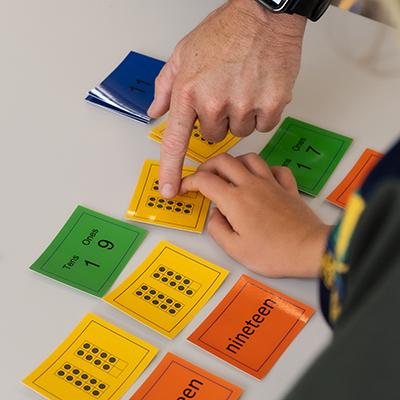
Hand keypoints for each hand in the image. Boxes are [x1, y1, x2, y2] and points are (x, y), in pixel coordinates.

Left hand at [148, 0, 305, 197]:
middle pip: (213, 136)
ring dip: (240, 115)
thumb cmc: (224, 31)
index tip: (170, 191)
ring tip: (243, 86)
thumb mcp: (183, 54)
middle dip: (217, 119)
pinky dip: (261, 112)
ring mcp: (243, 104)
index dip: (171, 170)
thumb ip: (166, 86)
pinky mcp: (270, 105)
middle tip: (225, 91)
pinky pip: (262, 126)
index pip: (175, 142)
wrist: (264, 15)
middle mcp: (214, 102)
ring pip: (239, 132)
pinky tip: (259, 90)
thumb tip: (156, 111)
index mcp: (188, 92)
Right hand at [181, 153, 329, 277]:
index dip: (189, 181)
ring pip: (249, 158)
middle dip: (207, 165)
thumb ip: (217, 229)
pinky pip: (275, 168)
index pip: (205, 181)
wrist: (309, 250)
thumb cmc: (274, 253)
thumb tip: (215, 215)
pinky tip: (261, 179)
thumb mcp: (235, 249)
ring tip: (229, 174)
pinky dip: (265, 169)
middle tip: (202, 177)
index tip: (184, 188)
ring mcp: (271, 183)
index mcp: (235, 200)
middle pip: (224, 160)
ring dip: (235, 162)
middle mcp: (252, 185)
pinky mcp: (288, 188)